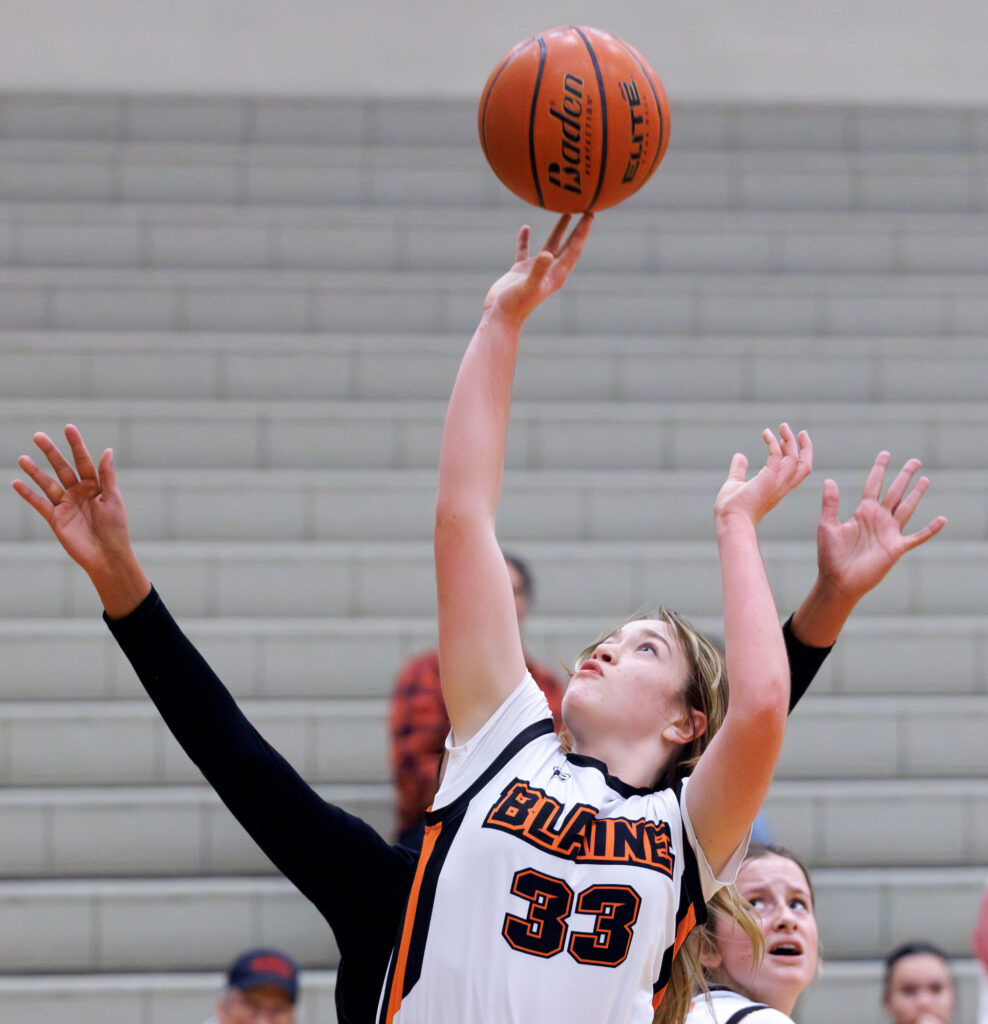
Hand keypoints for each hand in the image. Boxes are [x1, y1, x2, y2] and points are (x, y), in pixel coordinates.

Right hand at [12, 425, 148, 614]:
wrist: (107, 556)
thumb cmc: (116, 528)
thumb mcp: (113, 499)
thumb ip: (107, 476)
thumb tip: (107, 451)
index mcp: (96, 486)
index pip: (84, 461)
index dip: (76, 445)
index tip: (68, 428)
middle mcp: (79, 493)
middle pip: (62, 468)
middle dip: (51, 452)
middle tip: (38, 436)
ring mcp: (66, 505)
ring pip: (48, 483)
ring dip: (35, 471)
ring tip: (22, 458)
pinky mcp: (56, 519)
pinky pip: (39, 504)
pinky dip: (28, 494)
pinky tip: (16, 483)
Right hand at [482, 213, 592, 324]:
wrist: (500, 317)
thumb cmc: (516, 305)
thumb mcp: (529, 286)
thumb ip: (538, 269)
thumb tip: (547, 253)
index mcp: (556, 274)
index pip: (574, 248)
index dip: (582, 231)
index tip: (590, 214)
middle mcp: (549, 270)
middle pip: (567, 244)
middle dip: (577, 228)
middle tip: (586, 208)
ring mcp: (535, 270)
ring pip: (550, 244)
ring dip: (558, 229)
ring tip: (565, 212)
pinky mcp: (520, 271)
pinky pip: (525, 250)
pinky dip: (525, 239)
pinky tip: (526, 228)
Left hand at [714, 424, 812, 528]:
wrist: (730, 520)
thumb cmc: (732, 508)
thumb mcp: (735, 483)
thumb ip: (739, 469)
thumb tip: (739, 455)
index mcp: (776, 489)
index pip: (795, 472)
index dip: (796, 456)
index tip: (788, 441)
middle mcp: (781, 486)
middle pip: (804, 466)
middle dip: (805, 448)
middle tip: (800, 432)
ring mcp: (777, 483)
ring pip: (795, 459)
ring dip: (790, 440)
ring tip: (782, 426)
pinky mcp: (769, 478)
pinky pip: (777, 456)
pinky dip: (773, 443)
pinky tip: (766, 434)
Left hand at [814, 451, 946, 603]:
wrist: (838, 581)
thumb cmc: (830, 555)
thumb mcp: (827, 525)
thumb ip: (830, 503)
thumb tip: (829, 480)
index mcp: (862, 512)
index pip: (873, 485)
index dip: (879, 470)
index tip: (886, 454)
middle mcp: (878, 519)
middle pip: (894, 492)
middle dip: (904, 476)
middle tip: (915, 461)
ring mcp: (889, 533)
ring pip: (906, 508)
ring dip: (916, 494)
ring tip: (925, 479)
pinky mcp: (896, 548)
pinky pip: (917, 537)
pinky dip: (930, 529)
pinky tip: (941, 519)